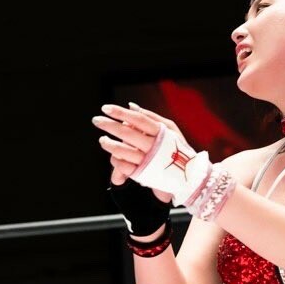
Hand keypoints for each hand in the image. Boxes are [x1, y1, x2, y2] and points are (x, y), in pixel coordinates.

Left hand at [92, 102, 206, 205]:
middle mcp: (155, 146)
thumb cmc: (176, 149)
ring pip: (123, 151)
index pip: (138, 119)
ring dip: (109, 144)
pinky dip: (116, 160)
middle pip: (127, 133)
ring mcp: (149, 161)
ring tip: (102, 139)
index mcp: (162, 132)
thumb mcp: (171, 130)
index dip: (120, 113)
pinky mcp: (144, 175)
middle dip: (109, 125)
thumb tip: (132, 106)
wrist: (188, 177)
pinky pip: (124, 167)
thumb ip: (151, 117)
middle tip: (96, 120)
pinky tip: (112, 156)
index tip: (106, 108)